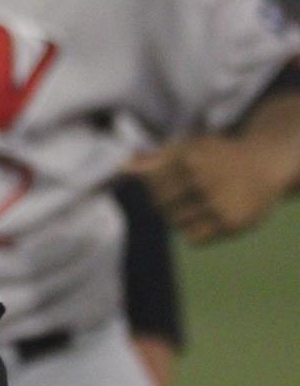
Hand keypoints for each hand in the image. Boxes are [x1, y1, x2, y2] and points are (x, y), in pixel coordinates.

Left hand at [126, 136, 293, 242]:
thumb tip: (120, 167)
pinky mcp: (231, 224)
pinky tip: (204, 218)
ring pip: (174, 224)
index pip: (149, 185)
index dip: (152, 186)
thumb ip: (152, 159)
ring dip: (178, 218)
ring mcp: (217, 204)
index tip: (164, 182)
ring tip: (195, 205)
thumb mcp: (187, 147)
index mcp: (188, 160)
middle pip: (159, 205)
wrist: (264, 164)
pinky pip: (193, 239)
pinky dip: (193, 232)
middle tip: (181, 195)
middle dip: (164, 202)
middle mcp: (202, 182)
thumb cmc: (216, 155)